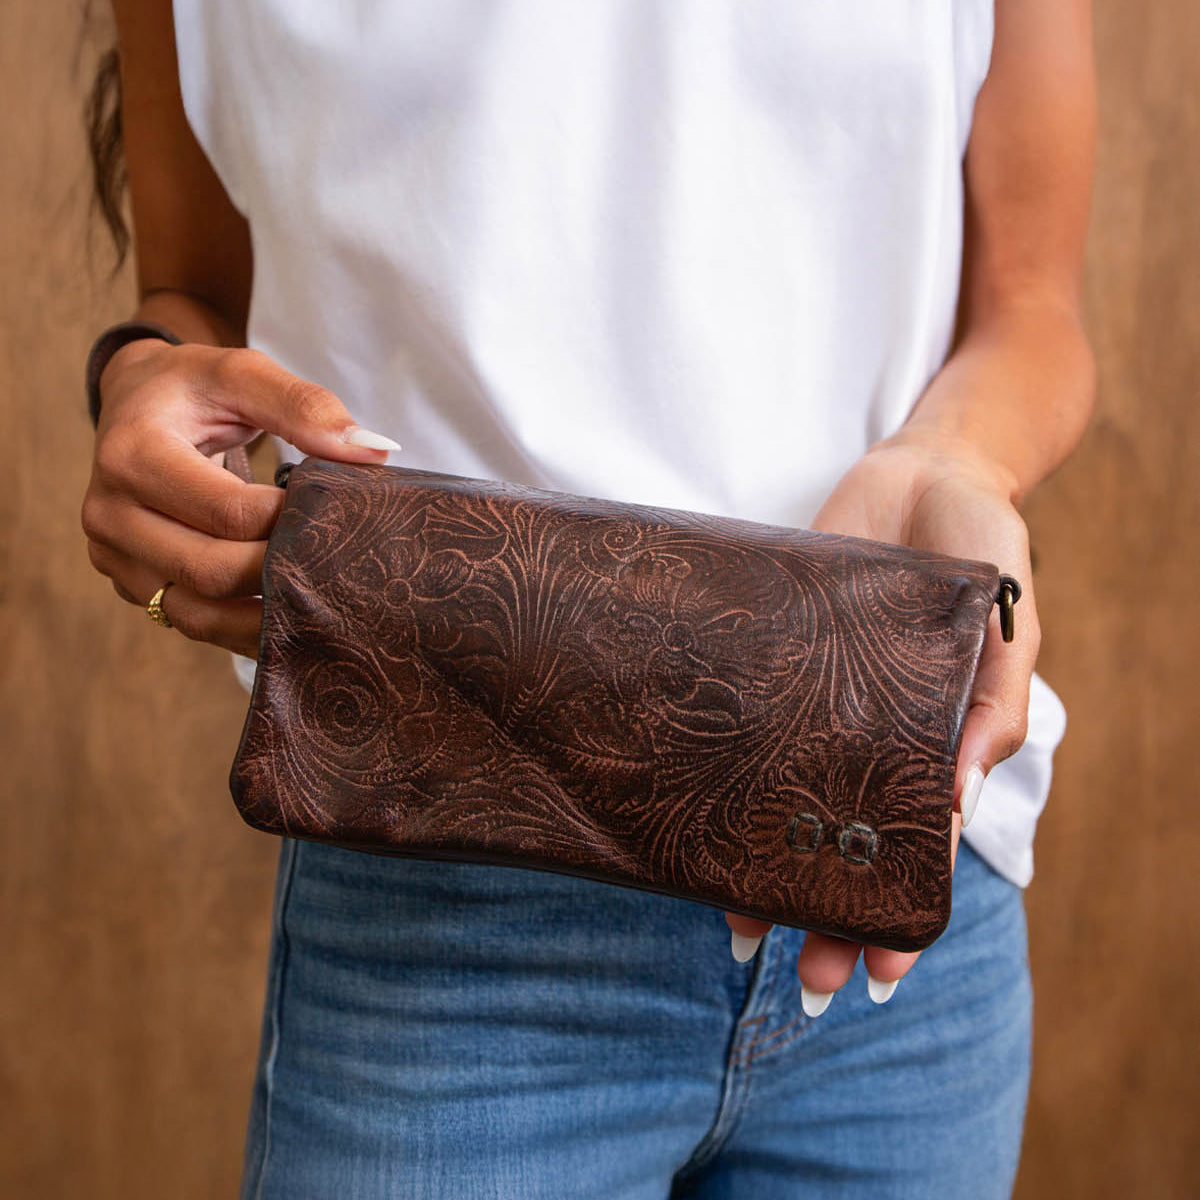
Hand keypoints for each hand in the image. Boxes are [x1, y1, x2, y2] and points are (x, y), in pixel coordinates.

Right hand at [81, 338, 401, 657]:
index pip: (228, 512)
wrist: (137, 404)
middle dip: (280, 571)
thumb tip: (374, 450)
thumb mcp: (244, 374)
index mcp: (132, 453)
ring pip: (197, 615)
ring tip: (317, 595)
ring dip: (264, 614)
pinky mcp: (132, 584)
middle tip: (331, 558)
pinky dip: (243, 625)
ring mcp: (115, 556)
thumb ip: (306, 407)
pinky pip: (192, 622)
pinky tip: (287, 611)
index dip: (290, 519)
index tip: (327, 510)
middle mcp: (108, 512)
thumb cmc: (195, 387)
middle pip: (211, 572)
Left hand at [725, 431, 1040, 1011]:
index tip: (877, 973)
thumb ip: (994, 704)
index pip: (916, 850)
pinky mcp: (773, 666)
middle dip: (826, 913)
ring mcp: (817, 707)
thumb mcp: (1008, 623)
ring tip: (736, 931)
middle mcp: (871, 738)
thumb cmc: (981, 546)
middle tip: (800, 975)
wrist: (918, 469)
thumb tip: (957, 798)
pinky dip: (725, 777)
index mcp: (937, 743)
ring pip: (785, 805)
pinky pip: (745, 732)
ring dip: (765, 869)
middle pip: (844, 846)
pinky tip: (696, 815)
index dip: (899, 915)